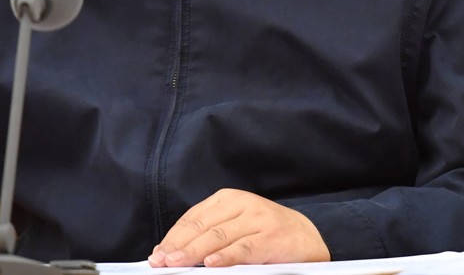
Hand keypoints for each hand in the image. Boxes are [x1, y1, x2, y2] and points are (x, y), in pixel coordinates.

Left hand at [148, 188, 330, 266]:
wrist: (306, 238)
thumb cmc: (264, 234)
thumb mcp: (235, 227)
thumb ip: (207, 235)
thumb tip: (171, 251)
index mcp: (227, 199)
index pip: (192, 219)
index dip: (172, 237)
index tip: (156, 255)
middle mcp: (242, 204)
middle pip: (202, 227)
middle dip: (178, 246)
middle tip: (161, 262)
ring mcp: (258, 218)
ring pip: (219, 237)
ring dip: (194, 252)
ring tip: (176, 264)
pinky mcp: (272, 236)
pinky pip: (244, 248)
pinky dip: (226, 256)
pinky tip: (211, 264)